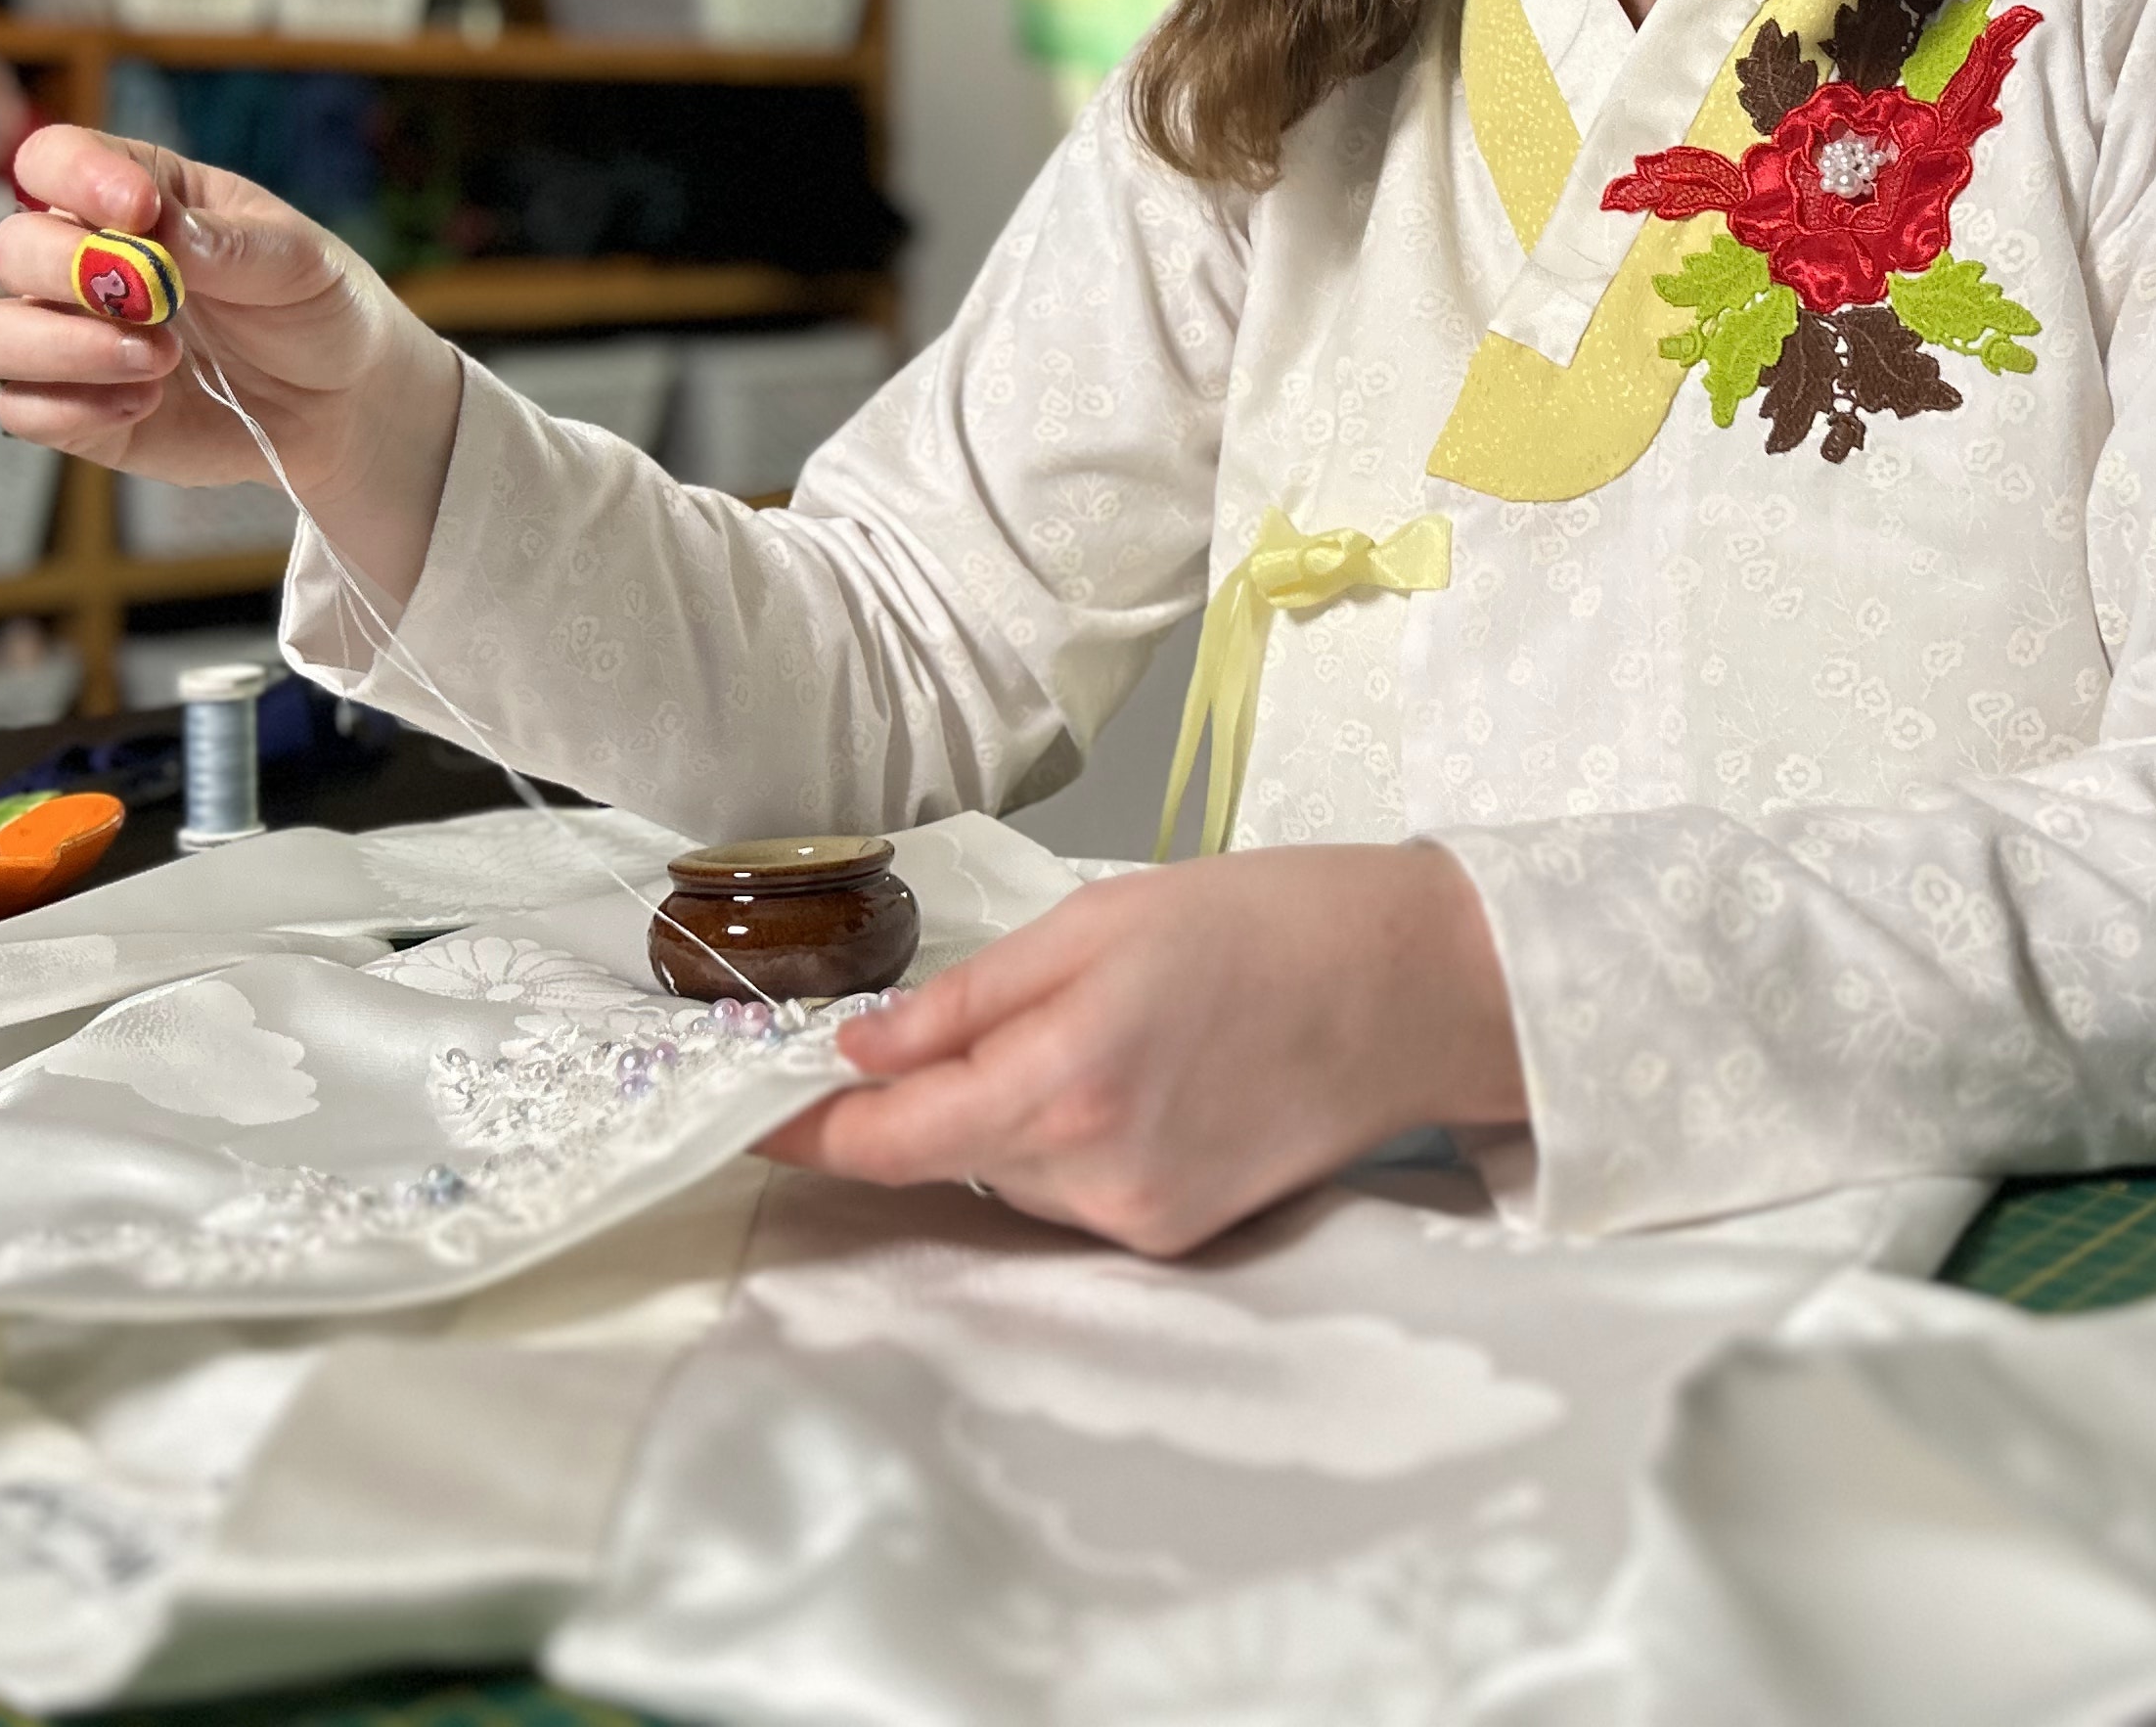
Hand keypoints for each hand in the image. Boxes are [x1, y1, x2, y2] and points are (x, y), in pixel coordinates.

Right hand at [0, 124, 464, 604]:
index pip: (51, 158)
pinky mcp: (76, 413)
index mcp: (130, 193)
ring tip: (157, 359)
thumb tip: (153, 229)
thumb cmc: (316, 304)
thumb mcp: (298, 260)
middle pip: (9, 246)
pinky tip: (146, 403)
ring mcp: (70, 339)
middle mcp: (80, 259)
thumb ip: (227, 242)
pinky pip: (21, 411)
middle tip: (156, 303)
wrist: (342, 400)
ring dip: (62, 347)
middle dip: (67, 270)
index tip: (138, 211)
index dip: (75, 177)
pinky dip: (74, 410)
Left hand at [757, 843, 1528, 1256]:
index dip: (802, 1134)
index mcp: (1063, 1078)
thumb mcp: (1098, 922)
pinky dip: (1068, 1138)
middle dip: (930, 1096)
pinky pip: (1073, 1193)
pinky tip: (1137, 1073)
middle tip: (971, 1013)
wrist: (1412, 986)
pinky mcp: (1178, 1234)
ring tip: (1098, 1024)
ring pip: (1010, 1174)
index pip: (886, 1139)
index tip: (743, 1116)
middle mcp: (1094, 1171)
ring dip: (1006, 1114)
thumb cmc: (1265, 922)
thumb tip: (859, 1051)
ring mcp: (1139, 1216)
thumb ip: (969, 998)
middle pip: (946, 1156)